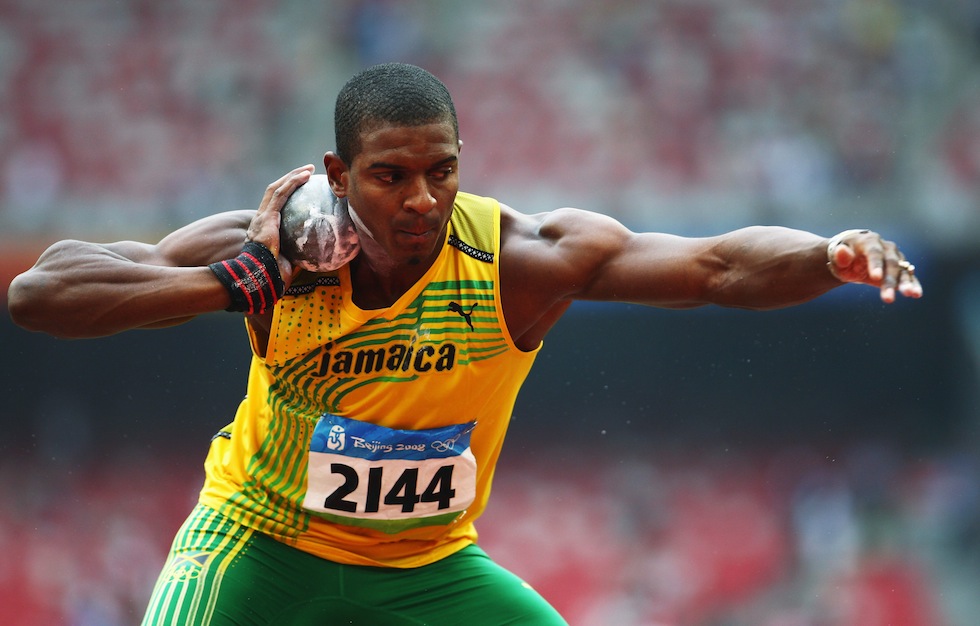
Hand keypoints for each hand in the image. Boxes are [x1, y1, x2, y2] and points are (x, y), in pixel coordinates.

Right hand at [246, 164, 314, 286]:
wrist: (261, 277)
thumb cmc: (274, 275)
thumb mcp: (288, 261)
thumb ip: (297, 253)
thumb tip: (316, 255)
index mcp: (264, 229)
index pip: (274, 206)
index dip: (287, 195)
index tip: (301, 189)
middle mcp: (261, 219)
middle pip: (275, 191)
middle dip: (290, 179)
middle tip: (307, 172)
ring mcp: (263, 216)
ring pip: (278, 188)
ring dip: (294, 176)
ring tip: (309, 169)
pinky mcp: (268, 216)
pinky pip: (282, 194)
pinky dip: (294, 182)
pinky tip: (306, 175)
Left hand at [827, 229, 922, 302]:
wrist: (853, 255)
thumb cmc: (842, 256)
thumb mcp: (837, 256)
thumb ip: (840, 255)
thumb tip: (841, 251)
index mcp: (869, 241)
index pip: (874, 252)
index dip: (875, 264)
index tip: (875, 278)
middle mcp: (886, 247)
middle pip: (891, 263)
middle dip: (890, 281)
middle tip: (888, 299)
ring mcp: (895, 257)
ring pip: (902, 270)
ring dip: (906, 283)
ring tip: (911, 294)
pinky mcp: (900, 269)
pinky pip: (908, 276)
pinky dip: (913, 284)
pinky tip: (917, 294)